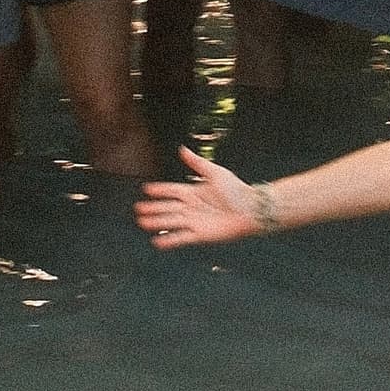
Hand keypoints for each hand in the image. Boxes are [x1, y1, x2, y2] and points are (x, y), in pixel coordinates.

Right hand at [135, 152, 262, 247]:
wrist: (251, 210)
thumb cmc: (236, 190)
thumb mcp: (215, 173)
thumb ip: (197, 163)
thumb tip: (181, 149)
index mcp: (193, 191)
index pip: (171, 190)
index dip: (159, 190)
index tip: (146, 189)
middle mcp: (191, 207)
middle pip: (167, 207)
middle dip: (153, 208)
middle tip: (138, 209)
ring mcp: (194, 221)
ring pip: (170, 222)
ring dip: (157, 222)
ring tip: (142, 222)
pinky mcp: (199, 235)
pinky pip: (180, 238)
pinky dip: (168, 240)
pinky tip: (156, 241)